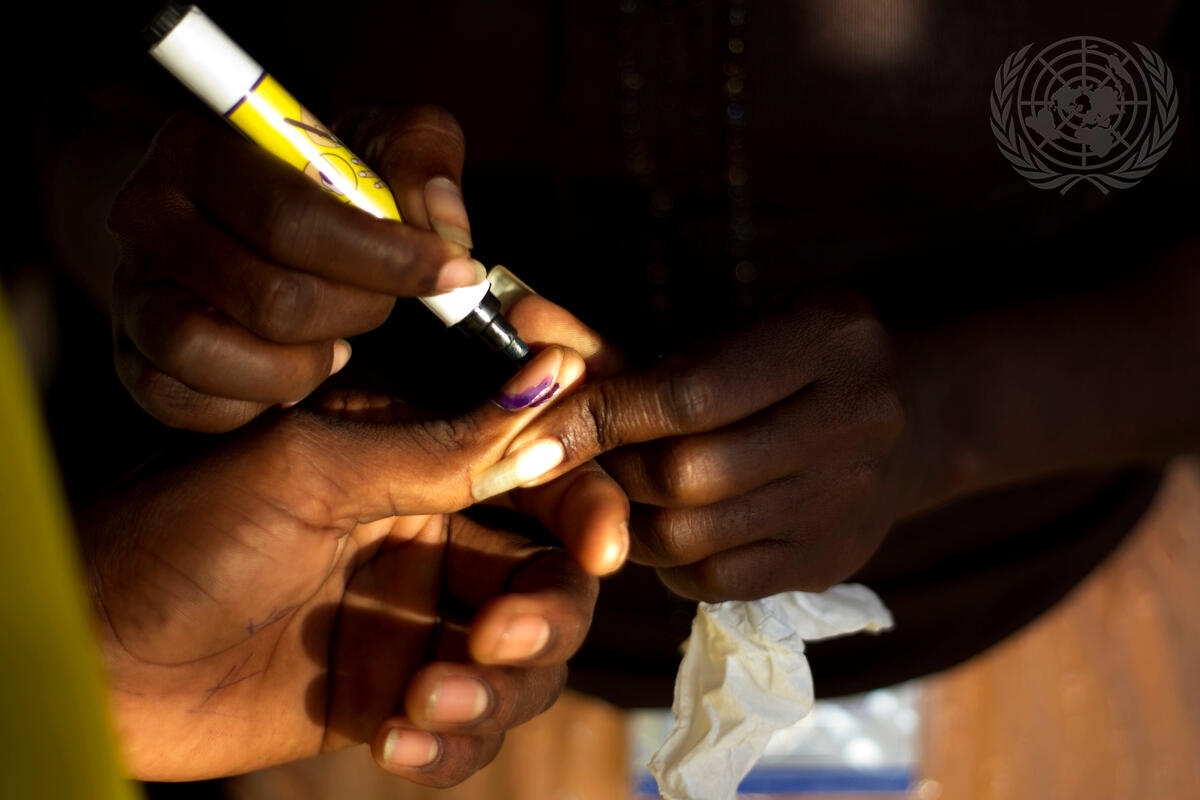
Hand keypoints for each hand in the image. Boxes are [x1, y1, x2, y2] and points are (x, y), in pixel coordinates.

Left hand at [83, 347, 627, 781]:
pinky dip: (452, 746)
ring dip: (496, 690)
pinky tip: (396, 745)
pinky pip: (466, 728)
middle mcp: (431, 534)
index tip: (598, 549)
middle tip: (491, 639)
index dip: (588, 509)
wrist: (88, 651)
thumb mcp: (310, 471)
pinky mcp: (392, 694)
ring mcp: (414, 619)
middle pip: (552, 578)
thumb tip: (561, 377)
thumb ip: (441, 447)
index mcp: (416, 457)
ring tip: (423, 701)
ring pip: (524, 661)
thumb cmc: (177, 531)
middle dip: (543, 616)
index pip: (543, 474)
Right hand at [108, 106, 478, 431]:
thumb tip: (448, 230)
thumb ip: (420, 157)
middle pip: (273, 297)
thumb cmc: (306, 176)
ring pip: (218, 357)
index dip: (386, 257)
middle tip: (386, 304)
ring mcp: (132, 293)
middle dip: (359, 312)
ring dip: (305, 364)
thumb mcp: (371, 138)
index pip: (293, 218)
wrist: (212, 207)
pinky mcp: (133, 358)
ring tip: (338, 341)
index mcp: (199, 150)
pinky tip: (295, 369)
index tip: (454, 272)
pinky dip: (259, 400)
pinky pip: (192, 404)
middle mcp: (148, 220)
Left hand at [491, 292, 913, 600]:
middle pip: (687, 473)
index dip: (599, 418)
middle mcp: (856, 416)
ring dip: (630, 522)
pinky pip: (716, 579)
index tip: (531, 435)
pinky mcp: (833, 559)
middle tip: (573, 467)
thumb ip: (618, 345)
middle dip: (613, 474)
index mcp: (825, 335)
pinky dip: (667, 560)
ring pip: (694, 535)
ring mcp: (850, 497)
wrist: (906, 417)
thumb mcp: (720, 335)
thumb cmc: (783, 365)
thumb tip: (518, 317)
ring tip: (615, 494)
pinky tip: (663, 526)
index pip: (686, 393)